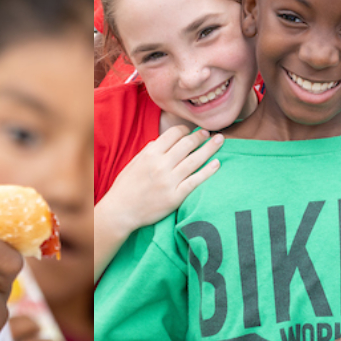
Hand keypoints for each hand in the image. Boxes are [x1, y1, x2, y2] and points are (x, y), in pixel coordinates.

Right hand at [101, 125, 222, 235]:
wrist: (121, 211)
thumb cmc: (127, 186)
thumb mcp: (135, 162)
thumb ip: (150, 150)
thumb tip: (166, 140)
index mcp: (150, 153)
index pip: (173, 134)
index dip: (185, 129)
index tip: (191, 130)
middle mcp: (161, 165)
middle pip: (187, 144)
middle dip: (200, 136)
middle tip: (209, 133)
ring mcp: (169, 181)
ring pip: (195, 160)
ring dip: (210, 148)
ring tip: (219, 141)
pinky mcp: (175, 197)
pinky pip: (196, 181)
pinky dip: (208, 171)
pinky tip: (217, 164)